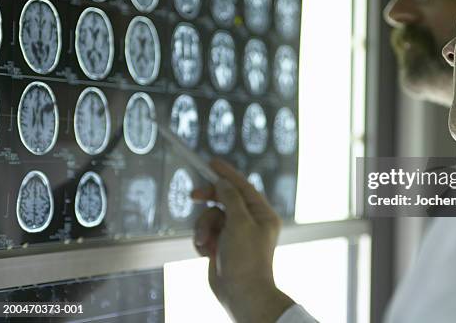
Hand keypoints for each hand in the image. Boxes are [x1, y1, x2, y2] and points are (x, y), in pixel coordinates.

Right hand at [192, 159, 294, 322]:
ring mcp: (234, 234)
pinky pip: (206, 233)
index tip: (211, 162)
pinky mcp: (221, 246)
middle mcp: (249, 222)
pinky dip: (203, 240)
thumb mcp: (239, 222)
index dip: (227, 174)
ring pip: (211, 217)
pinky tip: (206, 252)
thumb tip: (224, 183)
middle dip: (209, 201)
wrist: (241, 293)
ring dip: (204, 227)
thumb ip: (231, 198)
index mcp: (262, 214)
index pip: (243, 186)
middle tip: (193, 195)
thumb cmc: (246, 258)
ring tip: (206, 242)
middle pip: (224, 199)